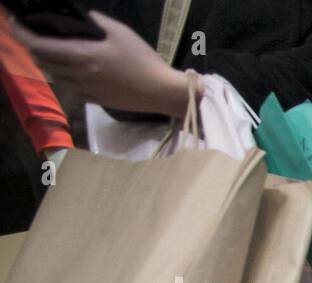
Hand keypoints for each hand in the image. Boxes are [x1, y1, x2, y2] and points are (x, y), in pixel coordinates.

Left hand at [10, 12, 193, 115]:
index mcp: (81, 56)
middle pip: (42, 62)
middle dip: (34, 48)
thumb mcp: (120, 32)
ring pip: (55, 76)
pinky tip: (78, 71)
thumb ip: (96, 22)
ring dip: (50, 63)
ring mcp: (85, 90)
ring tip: (58, 53)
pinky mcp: (94, 100)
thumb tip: (82, 18)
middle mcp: (77, 74)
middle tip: (37, 36)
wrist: (161, 91)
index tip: (14, 24)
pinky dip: (67, 77)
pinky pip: (71, 88)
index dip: (21, 34)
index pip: (39, 45)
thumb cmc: (143, 60)